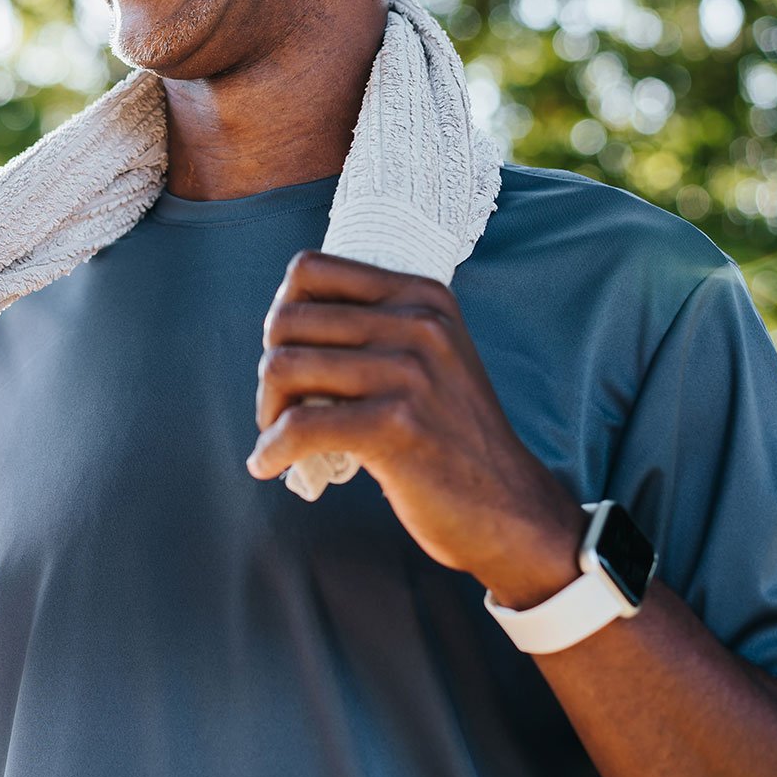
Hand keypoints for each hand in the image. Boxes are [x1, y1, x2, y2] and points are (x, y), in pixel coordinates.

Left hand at [248, 250, 585, 605]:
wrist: (509, 507)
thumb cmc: (450, 435)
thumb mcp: (429, 356)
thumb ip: (374, 327)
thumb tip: (282, 318)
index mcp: (421, 295)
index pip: (310, 270)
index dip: (283, 311)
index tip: (288, 352)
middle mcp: (418, 323)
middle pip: (288, 319)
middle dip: (270, 369)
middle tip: (280, 408)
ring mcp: (409, 373)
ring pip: (284, 366)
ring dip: (268, 409)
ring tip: (276, 436)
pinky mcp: (395, 426)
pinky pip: (299, 425)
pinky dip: (271, 448)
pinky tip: (268, 464)